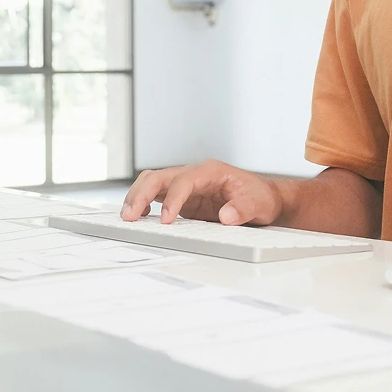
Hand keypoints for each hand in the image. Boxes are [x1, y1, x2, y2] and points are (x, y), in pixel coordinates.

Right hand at [120, 160, 282, 225]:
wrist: (264, 199)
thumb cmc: (260, 197)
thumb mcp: (259, 203)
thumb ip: (244, 208)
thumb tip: (226, 216)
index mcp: (210, 171)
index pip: (184, 180)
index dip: (173, 199)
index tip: (166, 220)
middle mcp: (194, 174)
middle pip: (159, 176)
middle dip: (141, 194)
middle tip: (130, 216)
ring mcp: (186, 185)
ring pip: (153, 182)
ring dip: (137, 197)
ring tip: (127, 217)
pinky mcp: (182, 198)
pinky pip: (157, 195)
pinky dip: (144, 203)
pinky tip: (139, 217)